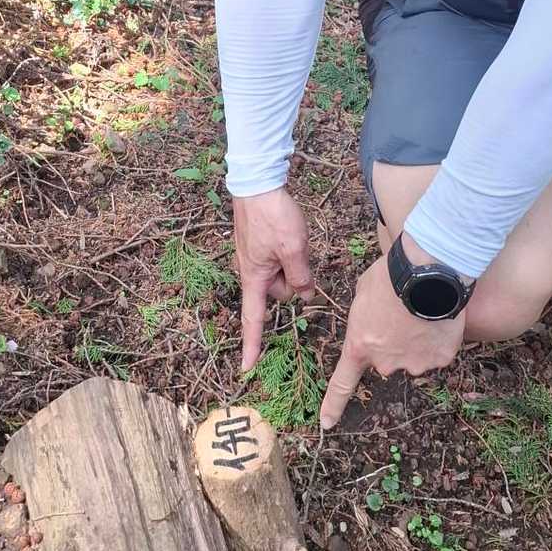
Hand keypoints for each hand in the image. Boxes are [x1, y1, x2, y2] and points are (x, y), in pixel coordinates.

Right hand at [233, 189, 313, 373]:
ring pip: (280, 274)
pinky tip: (290, 233)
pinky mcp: (258, 244)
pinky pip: (277, 259)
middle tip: (299, 254)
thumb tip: (304, 295)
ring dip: (291, 263)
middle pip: (278, 293)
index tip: (247, 368)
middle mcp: (250, 271)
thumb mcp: (293, 249)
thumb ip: (300, 276)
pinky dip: (287, 253)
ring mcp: (253, 257)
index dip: (252, 345)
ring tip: (295, 239)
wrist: (256, 182)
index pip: (253, 320)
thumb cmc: (272, 215)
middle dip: (293, 281)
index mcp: (254, 277)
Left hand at [319, 243, 464, 429]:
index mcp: (359, 347)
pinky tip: (438, 317)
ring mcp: (414, 364)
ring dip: (417, 341)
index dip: (333, 405)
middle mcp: (385, 364)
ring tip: (421, 310)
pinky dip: (438, 339)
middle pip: (387, 361)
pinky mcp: (440, 359)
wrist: (426, 273)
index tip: (327, 424)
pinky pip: (437, 352)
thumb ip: (365, 317)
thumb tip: (377, 322)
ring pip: (414, 357)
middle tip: (400, 314)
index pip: (342, 383)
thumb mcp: (362, 293)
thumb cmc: (389, 276)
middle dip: (392, 344)